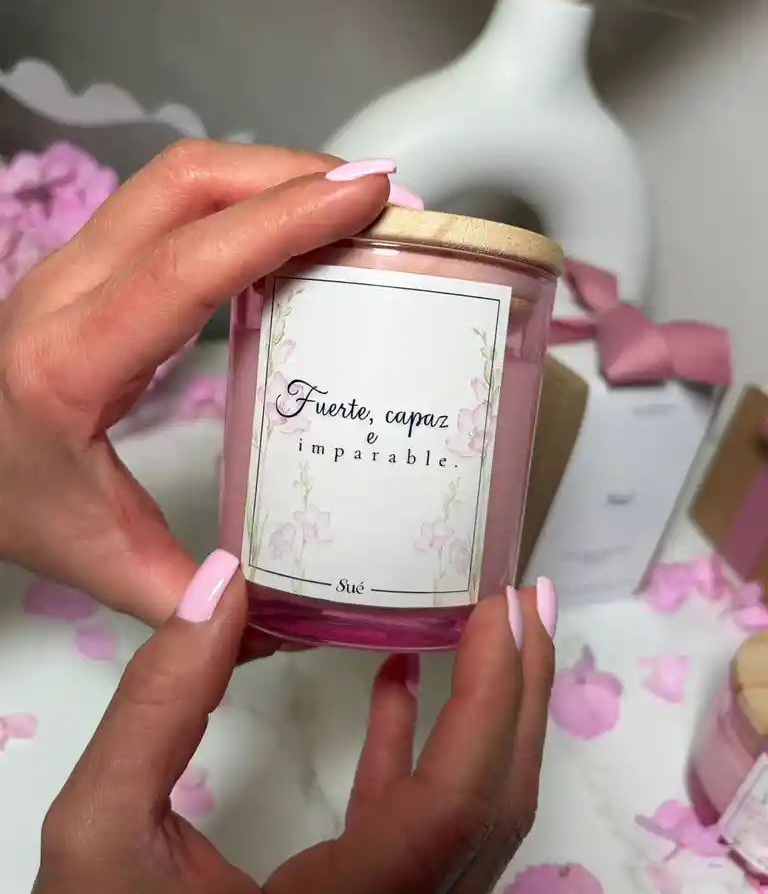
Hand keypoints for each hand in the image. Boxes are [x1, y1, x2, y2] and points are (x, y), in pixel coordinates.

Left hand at [0, 141, 390, 648]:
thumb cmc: (1, 494)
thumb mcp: (92, 555)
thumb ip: (185, 593)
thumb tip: (275, 611)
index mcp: (71, 361)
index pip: (185, 266)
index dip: (282, 221)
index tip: (366, 201)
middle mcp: (67, 290)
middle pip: (185, 185)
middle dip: (293, 175)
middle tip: (381, 200)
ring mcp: (76, 263)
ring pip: (180, 179)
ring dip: (271, 174)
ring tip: (352, 204)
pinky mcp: (94, 260)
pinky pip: (176, 204)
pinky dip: (246, 198)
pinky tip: (294, 226)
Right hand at [34, 551, 554, 893]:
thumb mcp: (102, 834)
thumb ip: (158, 708)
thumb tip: (220, 582)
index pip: (457, 804)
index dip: (492, 697)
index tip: (498, 604)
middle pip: (494, 807)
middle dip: (521, 691)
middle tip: (522, 595)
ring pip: (472, 817)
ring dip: (487, 713)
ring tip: (492, 624)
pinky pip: (418, 822)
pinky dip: (417, 747)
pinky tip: (399, 678)